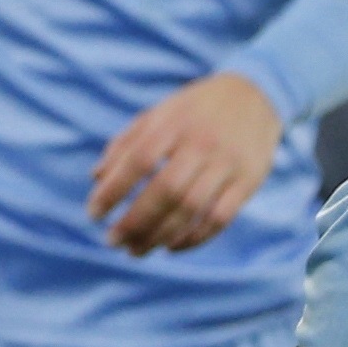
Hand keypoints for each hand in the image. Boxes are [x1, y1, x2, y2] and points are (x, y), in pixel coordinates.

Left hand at [88, 72, 283, 254]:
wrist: (254, 96)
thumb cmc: (194, 110)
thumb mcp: (158, 113)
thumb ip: (125, 143)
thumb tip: (96, 178)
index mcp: (173, 123)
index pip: (139, 160)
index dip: (113, 189)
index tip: (93, 214)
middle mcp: (200, 143)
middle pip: (166, 190)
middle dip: (135, 221)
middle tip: (112, 241)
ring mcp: (227, 164)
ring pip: (192, 208)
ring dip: (160, 235)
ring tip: (136, 250)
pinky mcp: (248, 182)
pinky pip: (220, 218)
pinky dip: (194, 238)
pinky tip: (171, 246)